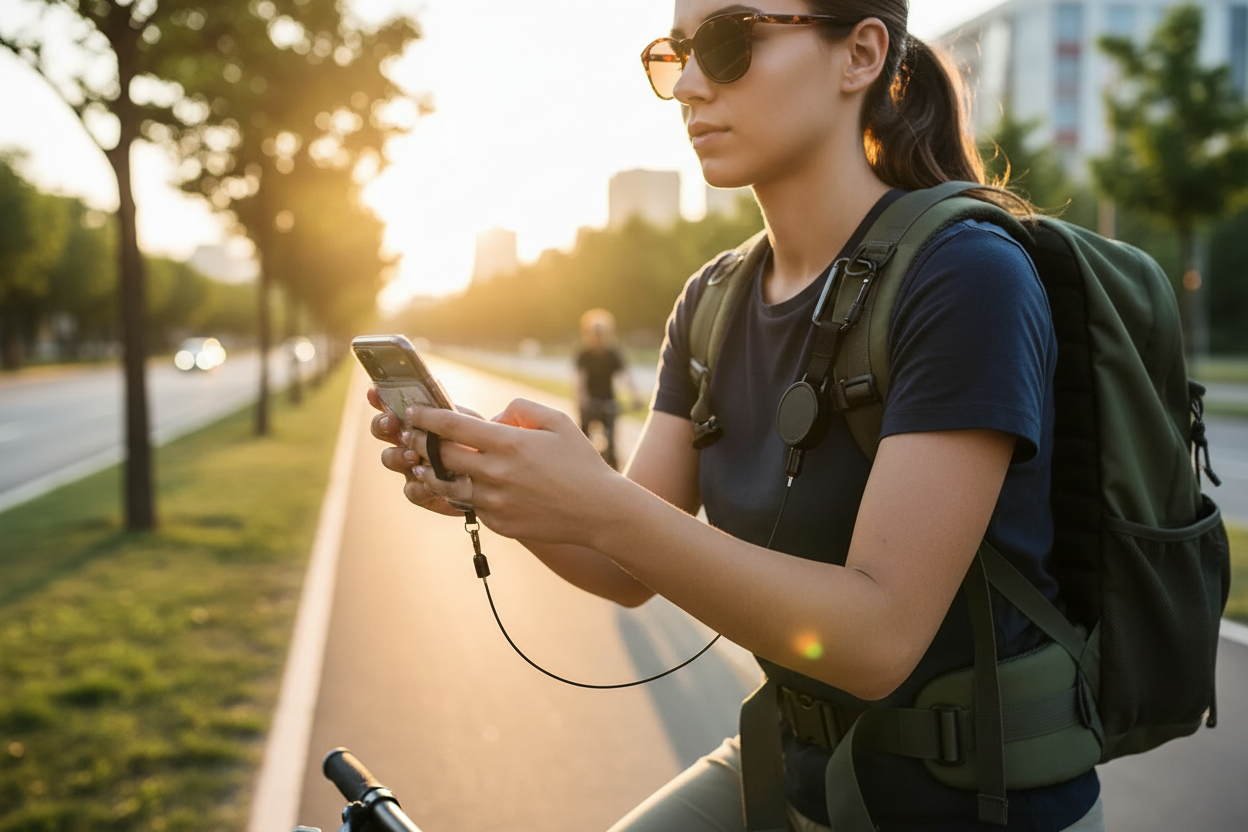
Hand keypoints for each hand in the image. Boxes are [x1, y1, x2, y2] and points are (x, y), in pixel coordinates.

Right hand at [366, 387, 471, 516]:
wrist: (491, 476)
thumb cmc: (478, 442)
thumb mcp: (469, 422)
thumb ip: (452, 413)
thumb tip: (456, 405)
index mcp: (416, 419)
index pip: (391, 404)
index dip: (378, 399)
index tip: (374, 393)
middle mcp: (408, 441)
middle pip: (381, 430)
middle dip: (382, 425)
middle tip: (393, 424)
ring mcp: (411, 466)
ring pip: (390, 458)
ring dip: (398, 455)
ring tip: (414, 455)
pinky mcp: (423, 492)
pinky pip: (411, 490)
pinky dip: (418, 486)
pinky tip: (429, 484)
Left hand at [405, 397, 619, 544]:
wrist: (599, 510)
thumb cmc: (580, 461)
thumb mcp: (557, 422)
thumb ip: (520, 409)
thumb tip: (492, 419)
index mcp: (509, 443)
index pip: (452, 426)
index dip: (426, 416)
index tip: (412, 411)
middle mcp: (497, 473)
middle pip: (441, 457)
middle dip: (421, 444)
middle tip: (411, 437)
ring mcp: (496, 502)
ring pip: (448, 486)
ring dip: (432, 474)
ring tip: (426, 465)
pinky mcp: (500, 524)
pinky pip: (471, 506)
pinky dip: (464, 495)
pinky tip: (462, 487)